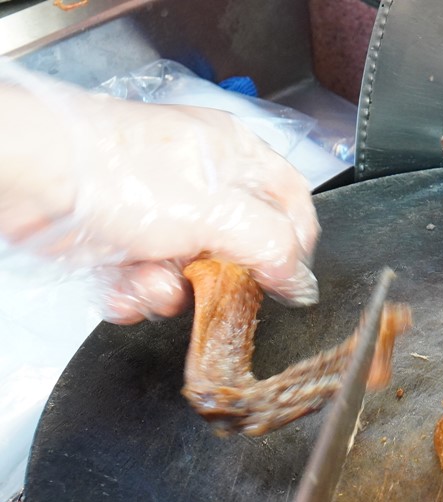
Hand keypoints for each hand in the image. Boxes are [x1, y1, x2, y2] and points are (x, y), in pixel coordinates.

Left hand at [0, 63, 319, 323]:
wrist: (31, 180)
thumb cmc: (121, 174)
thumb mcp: (219, 212)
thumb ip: (272, 247)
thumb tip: (298, 281)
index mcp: (234, 154)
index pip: (291, 200)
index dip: (297, 244)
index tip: (288, 281)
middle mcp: (200, 179)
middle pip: (240, 245)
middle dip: (221, 277)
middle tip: (214, 292)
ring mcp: (159, 208)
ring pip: (192, 271)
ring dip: (173, 291)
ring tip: (149, 282)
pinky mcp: (122, 236)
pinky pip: (150, 279)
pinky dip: (137, 293)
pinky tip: (124, 289)